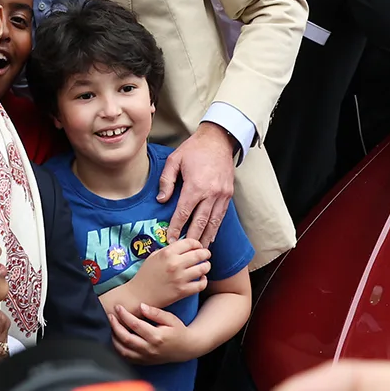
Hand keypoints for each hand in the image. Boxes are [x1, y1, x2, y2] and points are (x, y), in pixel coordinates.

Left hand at [108, 302, 192, 365]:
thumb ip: (156, 313)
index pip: (135, 324)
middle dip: (115, 326)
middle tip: (111, 316)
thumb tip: (141, 306)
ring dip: (114, 339)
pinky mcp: (144, 362)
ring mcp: (146, 358)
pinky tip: (117, 340)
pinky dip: (119, 349)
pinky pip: (127, 358)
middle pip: (126, 338)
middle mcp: (149, 349)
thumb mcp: (171, 319)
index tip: (118, 307)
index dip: (124, 315)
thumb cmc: (178, 331)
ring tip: (112, 327)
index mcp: (156, 337)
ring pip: (123, 350)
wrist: (186, 348)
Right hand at [125, 238, 211, 308]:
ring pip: (203, 268)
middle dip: (206, 253)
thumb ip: (169, 249)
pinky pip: (201, 284)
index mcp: (167, 253)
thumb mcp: (154, 256)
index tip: (198, 246)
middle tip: (206, 255)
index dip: (197, 243)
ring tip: (205, 266)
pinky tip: (201, 279)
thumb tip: (184, 246)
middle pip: (199, 254)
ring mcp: (179, 278)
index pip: (190, 242)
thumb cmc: (145, 275)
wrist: (138, 295)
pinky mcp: (182, 291)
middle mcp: (174, 264)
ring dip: (206, 266)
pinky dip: (204, 280)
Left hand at [159, 123, 236, 243]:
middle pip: (200, 222)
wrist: (219, 139)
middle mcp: (211, 193)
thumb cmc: (194, 149)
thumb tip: (161, 200)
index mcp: (196, 186)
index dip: (176, 227)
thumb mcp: (174, 160)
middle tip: (184, 251)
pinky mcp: (229, 194)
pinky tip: (211, 236)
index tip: (171, 239)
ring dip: (206, 237)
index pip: (184, 212)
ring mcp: (222, 195)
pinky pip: (222, 215)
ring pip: (214, 222)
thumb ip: (166, 181)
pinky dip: (216, 227)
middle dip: (191, 238)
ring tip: (200, 250)